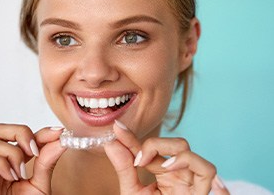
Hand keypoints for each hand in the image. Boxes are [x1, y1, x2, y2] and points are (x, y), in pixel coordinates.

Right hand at [0, 124, 65, 194]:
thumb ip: (48, 162)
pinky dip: (2, 166)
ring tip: (22, 173)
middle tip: (34, 150)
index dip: (41, 131)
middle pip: (0, 129)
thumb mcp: (41, 184)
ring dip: (14, 154)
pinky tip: (12, 179)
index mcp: (15, 161)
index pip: (24, 136)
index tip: (59, 132)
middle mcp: (0, 162)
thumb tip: (61, 140)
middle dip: (20, 132)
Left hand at [104, 121, 229, 194]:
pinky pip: (207, 170)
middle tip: (138, 160)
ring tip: (155, 164)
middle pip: (173, 142)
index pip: (150, 148)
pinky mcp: (200, 191)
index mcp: (163, 172)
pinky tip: (170, 168)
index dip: (133, 137)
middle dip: (155, 143)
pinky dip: (191, 162)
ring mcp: (189, 180)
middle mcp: (178, 173)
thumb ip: (124, 168)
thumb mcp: (132, 192)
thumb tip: (110, 143)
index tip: (118, 129)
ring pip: (188, 150)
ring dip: (170, 151)